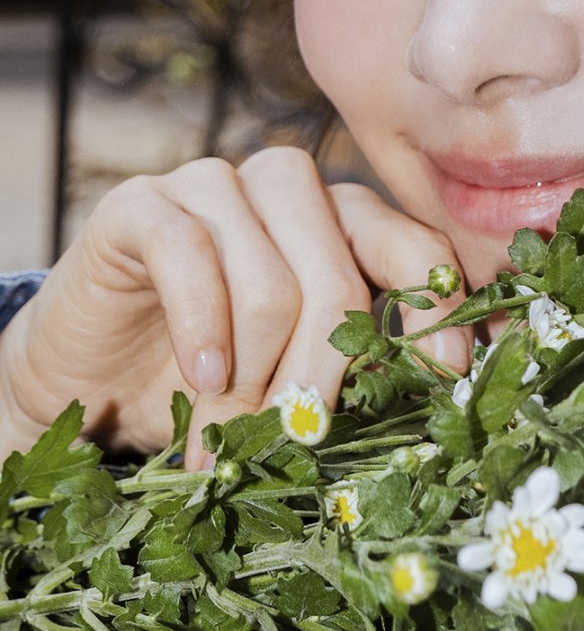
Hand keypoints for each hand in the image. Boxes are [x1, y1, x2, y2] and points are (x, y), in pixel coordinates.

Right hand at [0, 148, 471, 468]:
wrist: (88, 375)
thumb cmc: (205, 378)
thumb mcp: (292, 373)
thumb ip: (353, 366)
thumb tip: (434, 400)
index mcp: (341, 220)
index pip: (411, 246)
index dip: (434, 311)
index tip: (449, 374)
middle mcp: (286, 188)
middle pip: (338, 283)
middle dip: (319, 382)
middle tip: (295, 446)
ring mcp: (214, 184)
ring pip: (270, 285)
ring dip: (252, 380)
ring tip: (226, 439)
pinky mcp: (142, 203)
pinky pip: (190, 255)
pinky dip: (203, 329)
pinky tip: (202, 375)